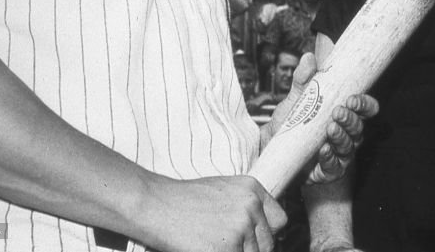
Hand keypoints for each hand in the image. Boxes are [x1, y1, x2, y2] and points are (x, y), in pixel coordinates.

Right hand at [140, 174, 285, 251]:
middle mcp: (251, 205)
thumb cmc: (183, 200)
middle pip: (268, 244)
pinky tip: (206, 249)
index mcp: (252, 189)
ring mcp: (240, 226)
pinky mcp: (227, 248)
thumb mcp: (223, 191)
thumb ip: (245, 207)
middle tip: (228, 247)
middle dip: (251, 250)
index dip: (267, 235)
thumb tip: (263, 233)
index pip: (279, 221)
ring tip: (212, 245)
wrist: (155, 204)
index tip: (254, 242)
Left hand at [265, 53, 378, 184]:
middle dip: (351, 119)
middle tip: (338, 111)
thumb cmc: (289, 125)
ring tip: (330, 129)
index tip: (352, 98)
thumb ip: (303, 80)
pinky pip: (335, 165)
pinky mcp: (328, 170)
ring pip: (349, 145)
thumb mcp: (295, 100)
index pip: (365, 109)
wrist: (270, 150)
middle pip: (359, 127)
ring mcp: (339, 154)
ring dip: (342, 136)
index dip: (364, 104)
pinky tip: (323, 150)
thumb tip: (308, 58)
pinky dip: (330, 157)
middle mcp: (345, 134)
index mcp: (343, 115)